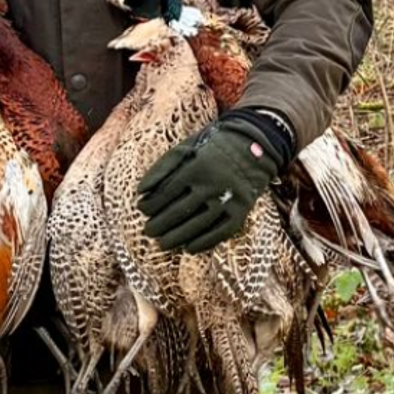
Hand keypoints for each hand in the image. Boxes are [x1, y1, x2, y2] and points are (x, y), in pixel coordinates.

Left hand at [137, 110, 293, 254]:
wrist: (254, 144)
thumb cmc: (213, 146)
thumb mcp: (186, 147)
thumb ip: (162, 167)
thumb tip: (140, 191)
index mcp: (196, 167)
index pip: (167, 192)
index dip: (151, 205)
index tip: (142, 211)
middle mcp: (211, 184)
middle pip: (180, 211)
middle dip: (160, 224)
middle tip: (148, 232)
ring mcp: (228, 199)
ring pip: (198, 225)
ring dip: (177, 237)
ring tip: (163, 244)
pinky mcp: (241, 211)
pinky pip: (221, 232)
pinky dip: (204, 242)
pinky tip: (189, 248)